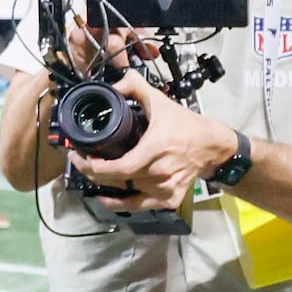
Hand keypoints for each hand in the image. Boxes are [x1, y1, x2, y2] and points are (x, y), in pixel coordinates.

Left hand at [64, 77, 234, 209]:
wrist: (211, 147)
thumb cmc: (185, 125)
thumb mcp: (160, 100)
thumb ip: (135, 86)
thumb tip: (112, 85)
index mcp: (156, 149)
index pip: (120, 168)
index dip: (96, 167)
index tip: (81, 157)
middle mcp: (160, 173)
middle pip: (118, 181)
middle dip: (92, 172)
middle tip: (79, 161)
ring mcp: (165, 190)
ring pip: (126, 193)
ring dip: (104, 185)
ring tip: (91, 172)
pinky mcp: (169, 200)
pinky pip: (139, 206)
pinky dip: (120, 203)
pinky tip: (106, 196)